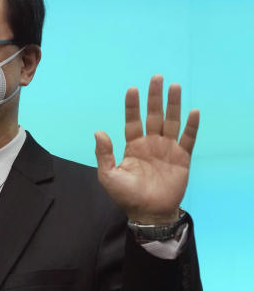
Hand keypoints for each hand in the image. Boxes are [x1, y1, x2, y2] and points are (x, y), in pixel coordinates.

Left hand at [94, 74, 198, 223]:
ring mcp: (167, 149)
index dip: (132, 106)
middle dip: (155, 98)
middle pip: (154, 116)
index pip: (132, 121)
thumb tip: (98, 132)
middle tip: (157, 78)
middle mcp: (151, 144)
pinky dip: (191, 126)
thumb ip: (104, 154)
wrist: (149, 212)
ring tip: (175, 87)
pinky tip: (193, 112)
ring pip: (171, 122)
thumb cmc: (126, 196)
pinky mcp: (182, 158)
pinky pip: (188, 139)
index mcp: (133, 146)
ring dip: (173, 105)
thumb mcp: (108, 175)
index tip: (132, 89)